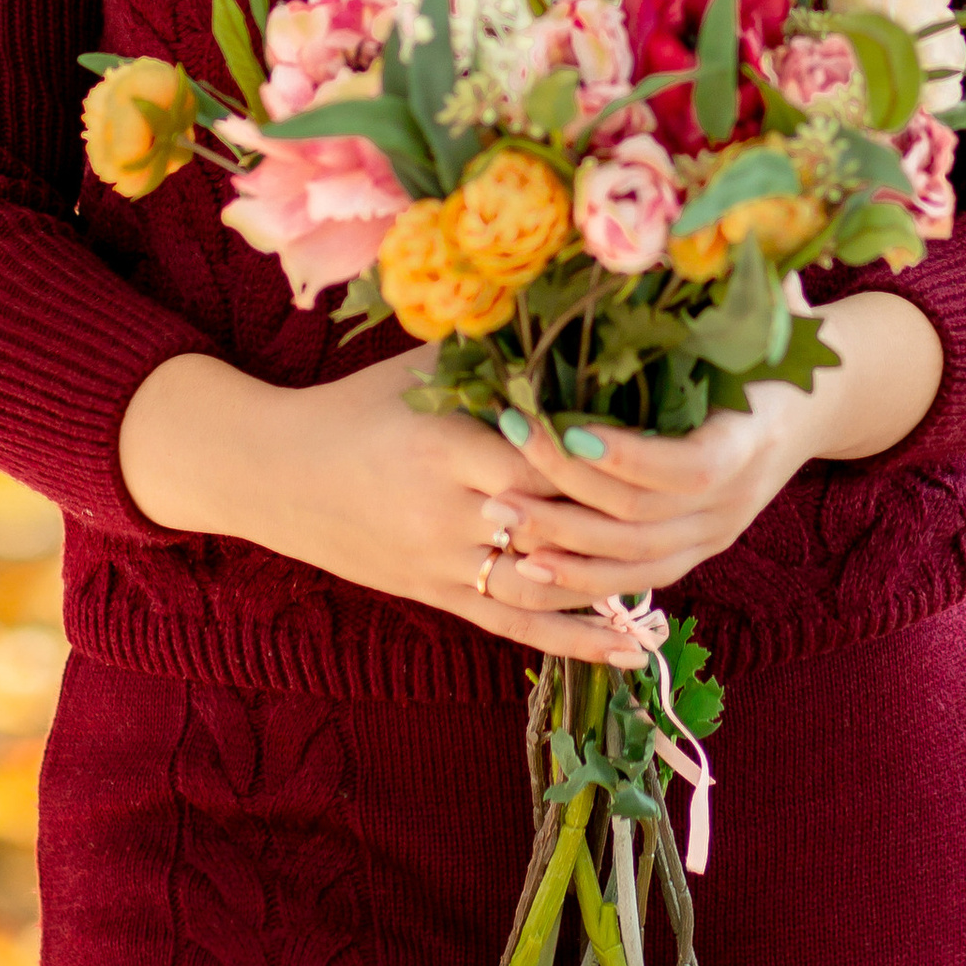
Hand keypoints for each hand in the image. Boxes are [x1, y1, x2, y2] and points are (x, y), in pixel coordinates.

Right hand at [117, 348, 625, 664]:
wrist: (271, 474)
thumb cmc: (352, 407)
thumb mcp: (418, 371)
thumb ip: (491, 357)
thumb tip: (573, 318)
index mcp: (446, 447)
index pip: (543, 458)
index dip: (601, 457)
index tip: (662, 443)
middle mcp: (448, 512)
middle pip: (553, 523)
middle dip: (618, 519)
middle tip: (694, 508)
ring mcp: (443, 563)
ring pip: (544, 585)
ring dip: (611, 584)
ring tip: (675, 571)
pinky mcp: (438, 598)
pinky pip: (517, 627)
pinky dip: (577, 641)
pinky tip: (630, 647)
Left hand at [491, 291, 944, 606]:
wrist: (824, 399)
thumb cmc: (778, 334)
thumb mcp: (766, 299)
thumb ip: (730, 267)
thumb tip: (680, 213)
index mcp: (756, 436)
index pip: (689, 468)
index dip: (627, 458)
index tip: (566, 428)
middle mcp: (739, 499)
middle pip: (643, 520)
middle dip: (565, 494)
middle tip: (500, 459)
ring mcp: (718, 532)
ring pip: (633, 563)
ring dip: (560, 546)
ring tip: (496, 515)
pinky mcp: (697, 550)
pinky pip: (636, 580)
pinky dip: (580, 579)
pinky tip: (528, 564)